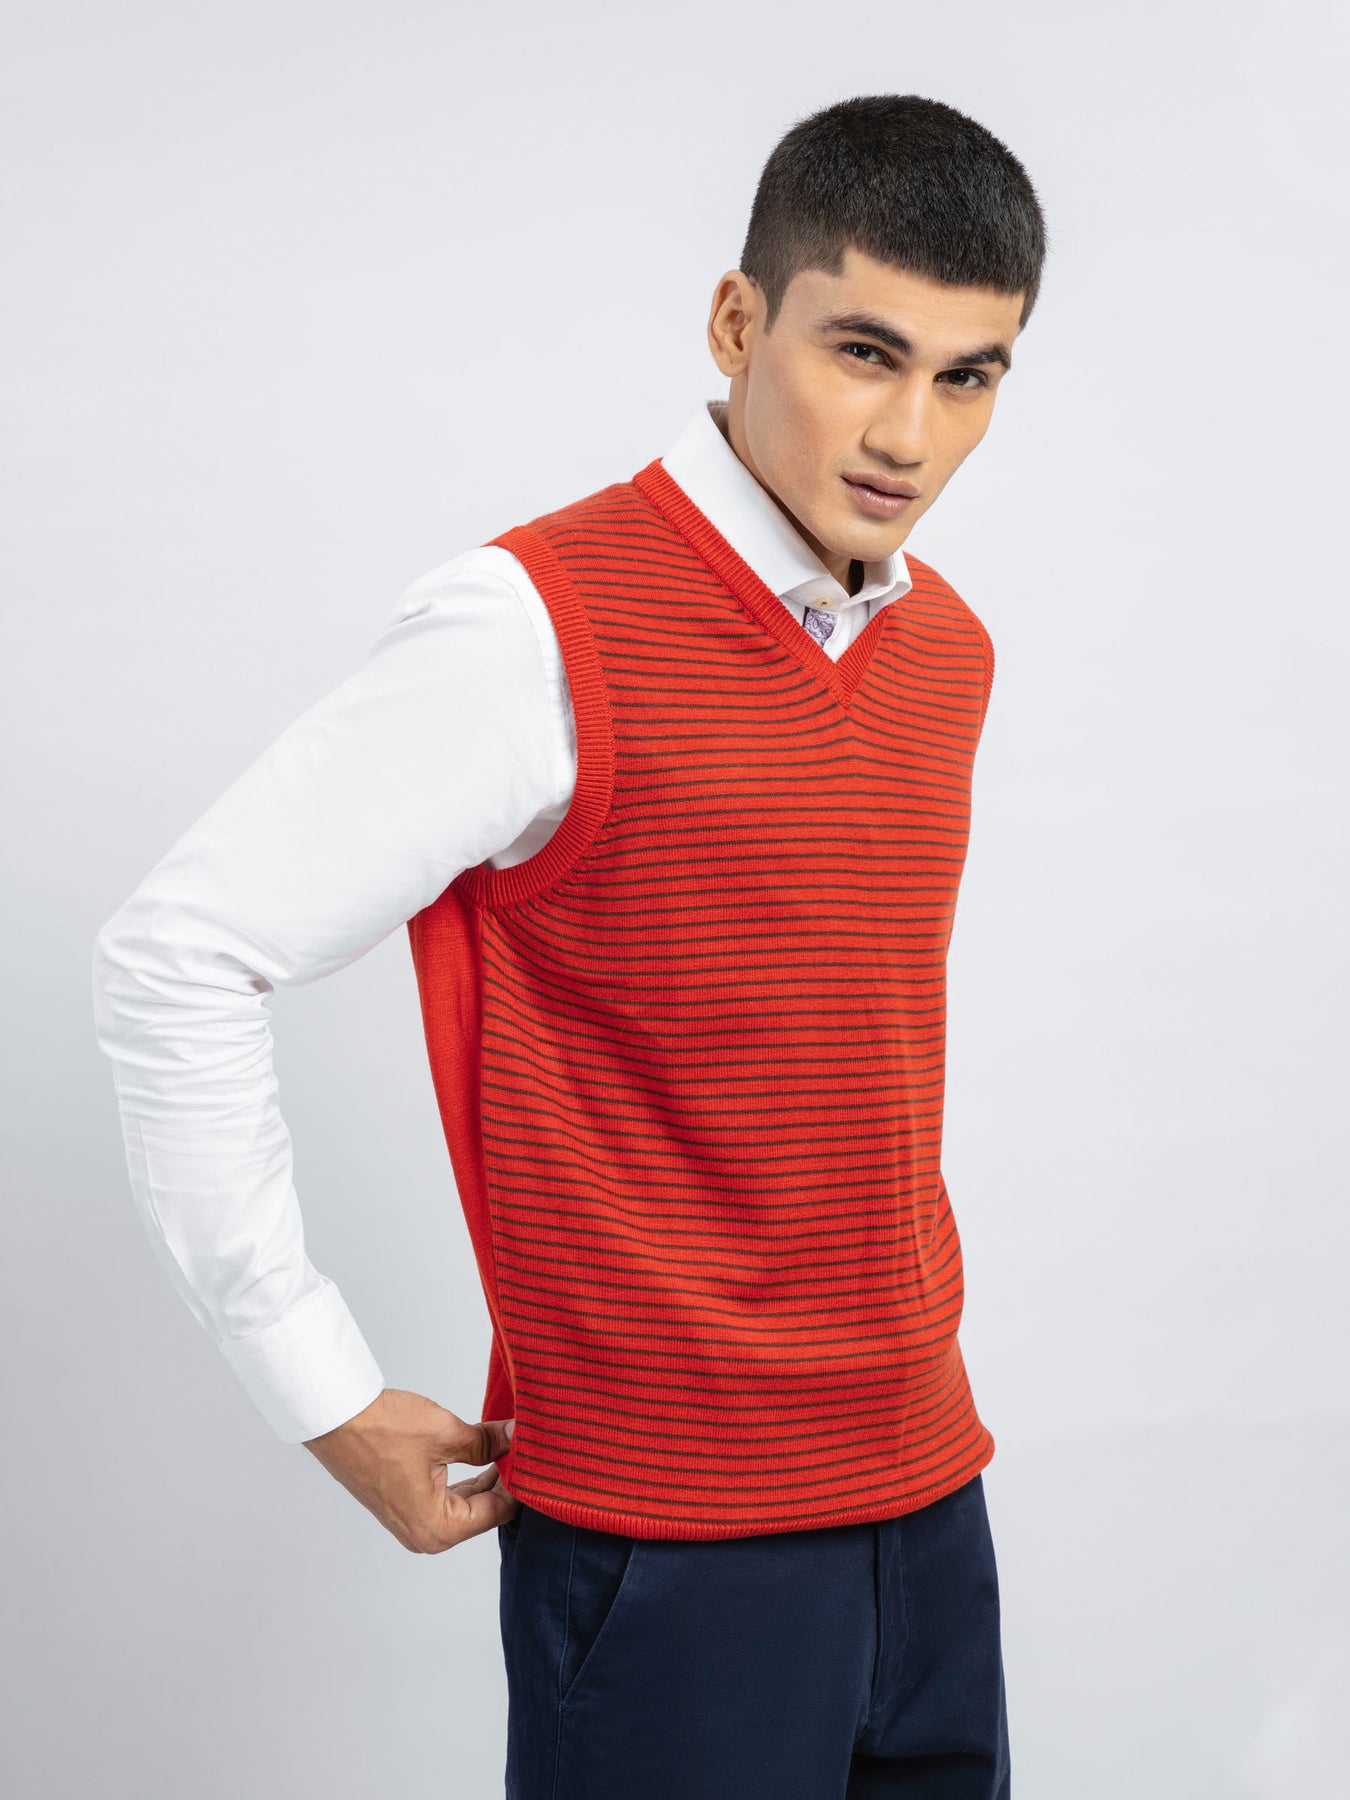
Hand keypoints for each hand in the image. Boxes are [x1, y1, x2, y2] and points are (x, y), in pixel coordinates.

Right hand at [302, 1387, 518, 1552]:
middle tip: (524, 1447)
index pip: (499, 1511)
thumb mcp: (447, 1433)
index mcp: (438, 1530)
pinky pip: (444, 1496)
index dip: (521, 1481)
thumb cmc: (382, 1430)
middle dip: (504, 1479)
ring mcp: (410, 1522)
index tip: (537, 1457)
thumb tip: (516, 1437)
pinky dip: (463, 1476)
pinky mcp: (401, 1504)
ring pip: (464, 1503)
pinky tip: (479, 1451)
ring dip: (485, 1476)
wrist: (335, 1417)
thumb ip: (488, 1442)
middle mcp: (424, 1535)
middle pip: (482, 1510)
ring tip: (505, 1445)